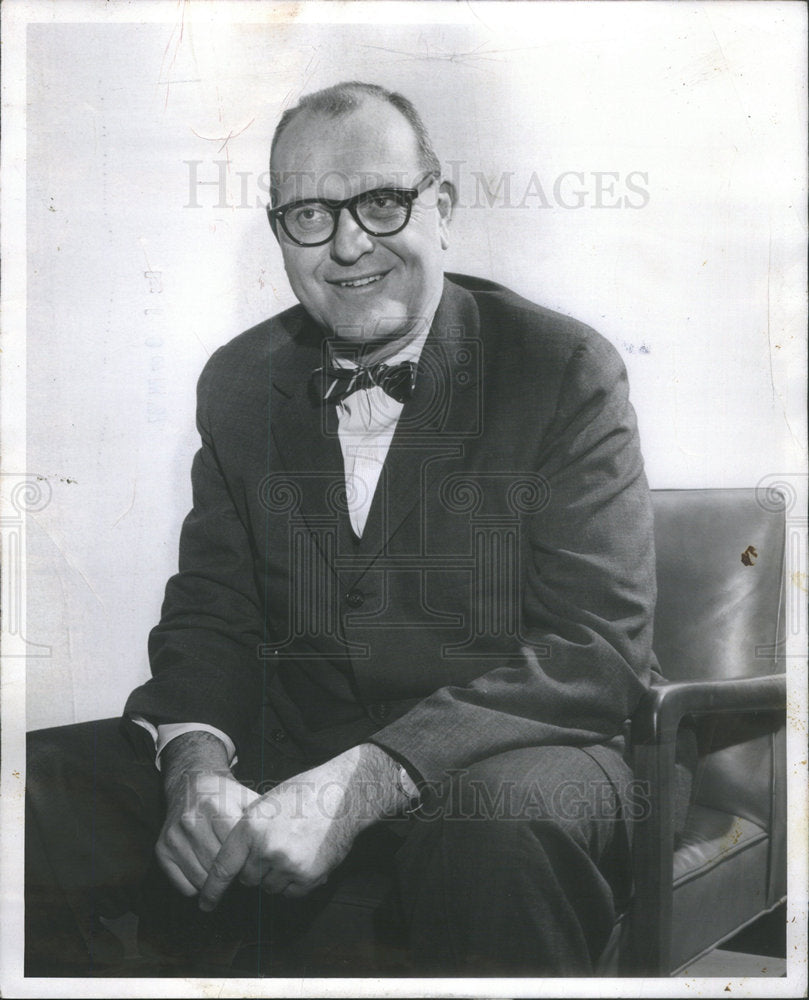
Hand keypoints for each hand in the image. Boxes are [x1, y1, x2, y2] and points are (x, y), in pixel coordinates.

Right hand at [155, 731, 259, 896]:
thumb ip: (265, 818)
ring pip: (201, 880)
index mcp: (215, 806)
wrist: (191, 782)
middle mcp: (191, 821)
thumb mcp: (247, 798)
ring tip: (227, 870)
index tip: (258, 863)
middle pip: (219, 868)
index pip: (235, 851)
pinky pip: (184, 886)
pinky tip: (208, 870)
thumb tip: (287, 842)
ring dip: (217, 883)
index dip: (250, 861)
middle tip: (245, 871)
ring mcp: (174, 837)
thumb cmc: (225, 794)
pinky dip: (198, 885)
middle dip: (235, 874)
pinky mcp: (161, 850)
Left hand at [198, 743, 410, 910]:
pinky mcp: (308, 877)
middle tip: (274, 847)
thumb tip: (235, 859)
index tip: (205, 903)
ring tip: (293, 847)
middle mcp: (266, 848)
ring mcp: (288, 864)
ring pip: (269, 887)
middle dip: (255, 868)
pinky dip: (294, 881)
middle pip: (247, 878)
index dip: (212, 888)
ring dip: (276, 875)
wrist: (344, 795)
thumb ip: (247, 831)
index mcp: (251, 826)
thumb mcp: (266, 804)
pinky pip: (290, 892)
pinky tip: (305, 857)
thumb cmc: (305, 794)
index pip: (224, 866)